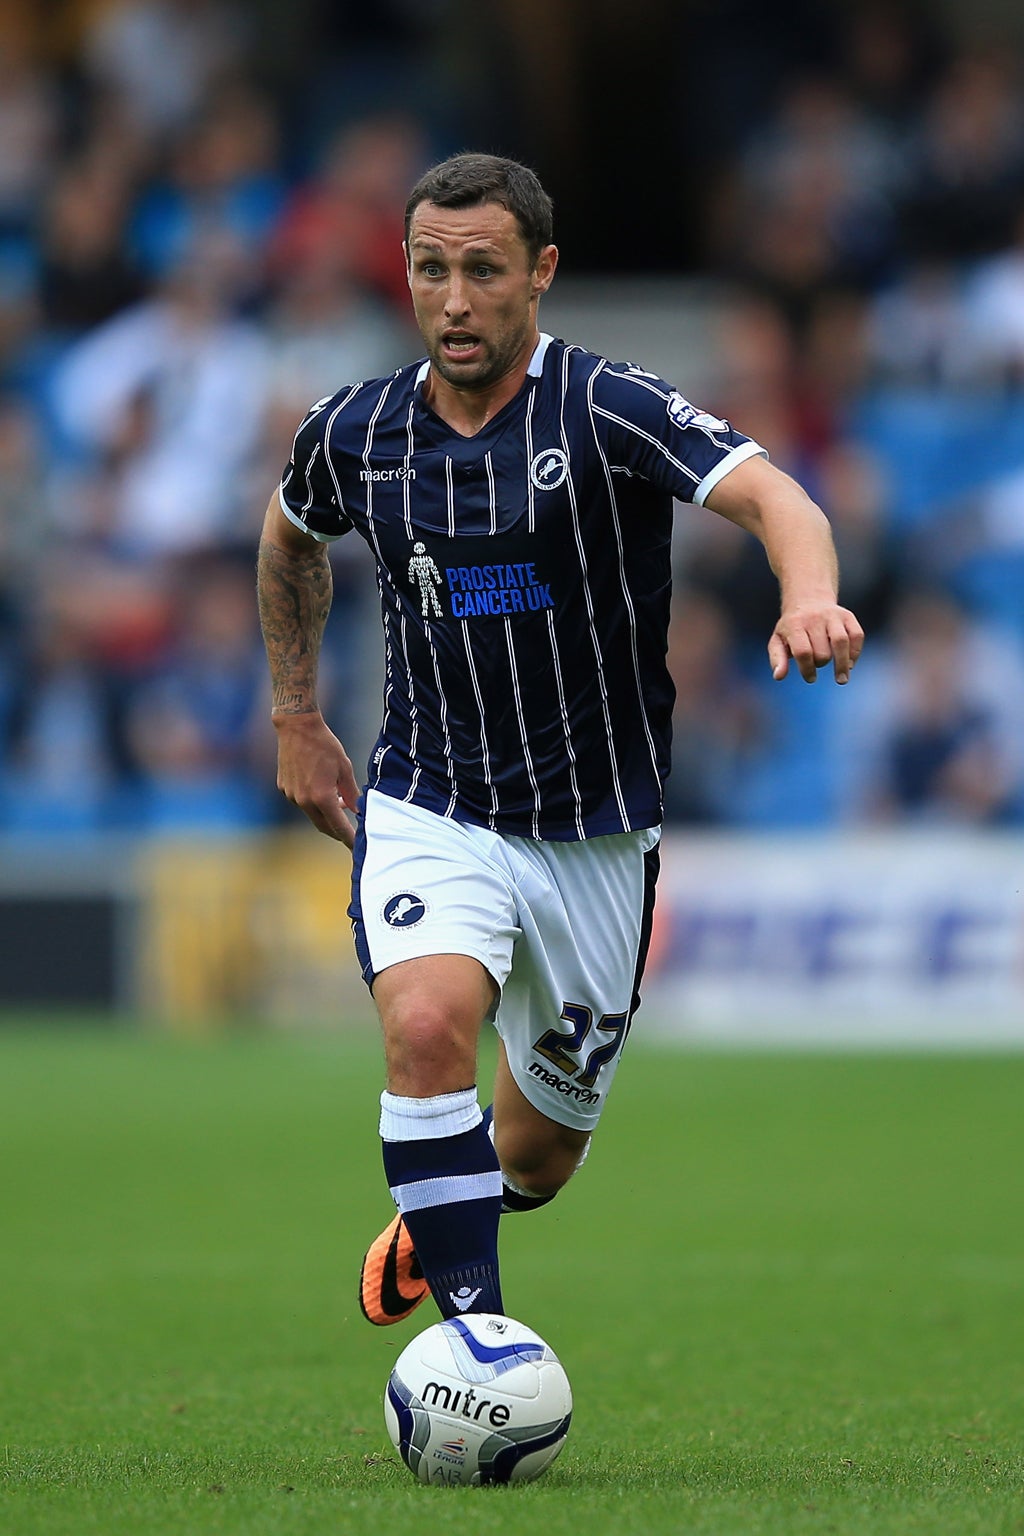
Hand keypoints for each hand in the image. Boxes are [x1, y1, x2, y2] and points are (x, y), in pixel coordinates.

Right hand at [272, 711, 359, 845]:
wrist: (297, 728)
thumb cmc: (324, 745)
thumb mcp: (345, 768)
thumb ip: (350, 793)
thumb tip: (356, 810)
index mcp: (322, 797)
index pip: (338, 826)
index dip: (349, 838)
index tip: (355, 847)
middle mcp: (304, 800)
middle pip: (323, 825)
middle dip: (336, 830)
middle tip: (348, 832)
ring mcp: (292, 795)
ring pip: (311, 813)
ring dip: (325, 812)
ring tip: (337, 800)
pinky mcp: (284, 788)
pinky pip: (301, 801)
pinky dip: (312, 800)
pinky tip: (320, 786)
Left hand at [768, 602, 863, 684]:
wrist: (808, 599)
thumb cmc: (792, 627)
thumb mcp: (778, 640)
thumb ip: (777, 659)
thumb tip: (779, 676)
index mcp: (795, 625)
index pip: (803, 652)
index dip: (807, 669)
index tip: (810, 678)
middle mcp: (815, 618)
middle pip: (822, 651)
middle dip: (821, 663)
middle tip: (818, 664)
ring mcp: (833, 616)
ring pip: (841, 642)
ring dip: (843, 664)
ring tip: (842, 679)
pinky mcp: (848, 616)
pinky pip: (857, 635)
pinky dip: (855, 652)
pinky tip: (850, 664)